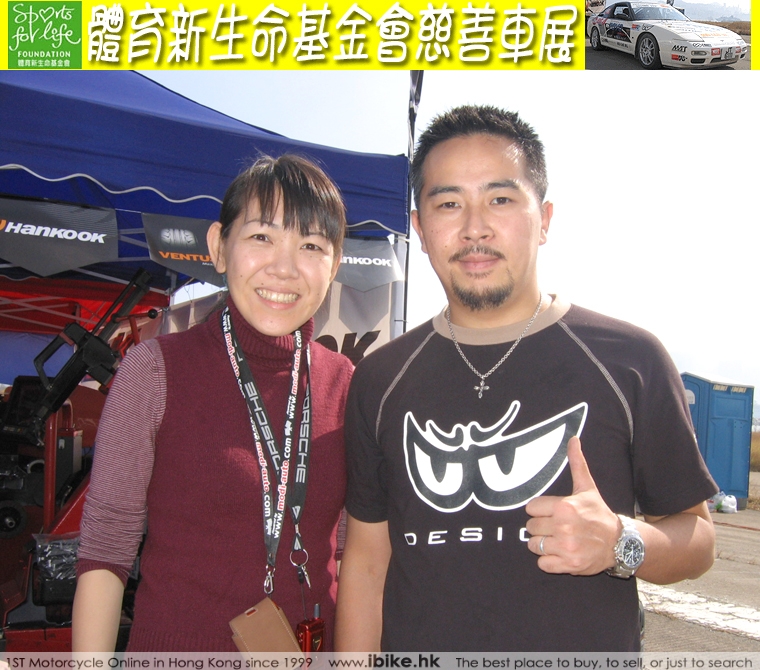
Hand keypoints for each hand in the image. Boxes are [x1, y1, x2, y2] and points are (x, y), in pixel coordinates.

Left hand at [524, 436, 620, 574]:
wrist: (620, 543)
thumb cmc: (599, 514)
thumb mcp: (587, 487)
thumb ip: (577, 463)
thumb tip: (574, 439)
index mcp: (564, 507)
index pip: (530, 508)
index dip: (540, 511)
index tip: (552, 513)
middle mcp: (563, 527)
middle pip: (530, 527)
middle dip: (541, 527)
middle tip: (557, 527)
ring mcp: (566, 548)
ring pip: (533, 545)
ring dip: (543, 544)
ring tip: (558, 540)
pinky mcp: (569, 565)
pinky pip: (542, 564)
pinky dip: (548, 561)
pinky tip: (560, 553)